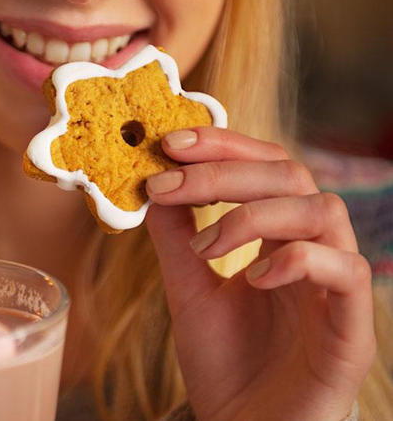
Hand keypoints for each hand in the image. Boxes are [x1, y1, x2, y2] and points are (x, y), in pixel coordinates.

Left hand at [145, 127, 374, 420]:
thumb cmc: (225, 362)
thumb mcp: (188, 290)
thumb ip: (177, 239)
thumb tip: (155, 187)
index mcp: (276, 238)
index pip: (264, 167)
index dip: (223, 145)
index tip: (171, 143)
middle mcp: (311, 251)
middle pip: (292, 175)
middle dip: (225, 172)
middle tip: (170, 185)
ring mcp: (334, 288)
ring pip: (323, 211)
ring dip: (254, 215)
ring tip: (207, 248)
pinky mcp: (350, 330)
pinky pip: (347, 273)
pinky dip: (296, 261)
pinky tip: (251, 280)